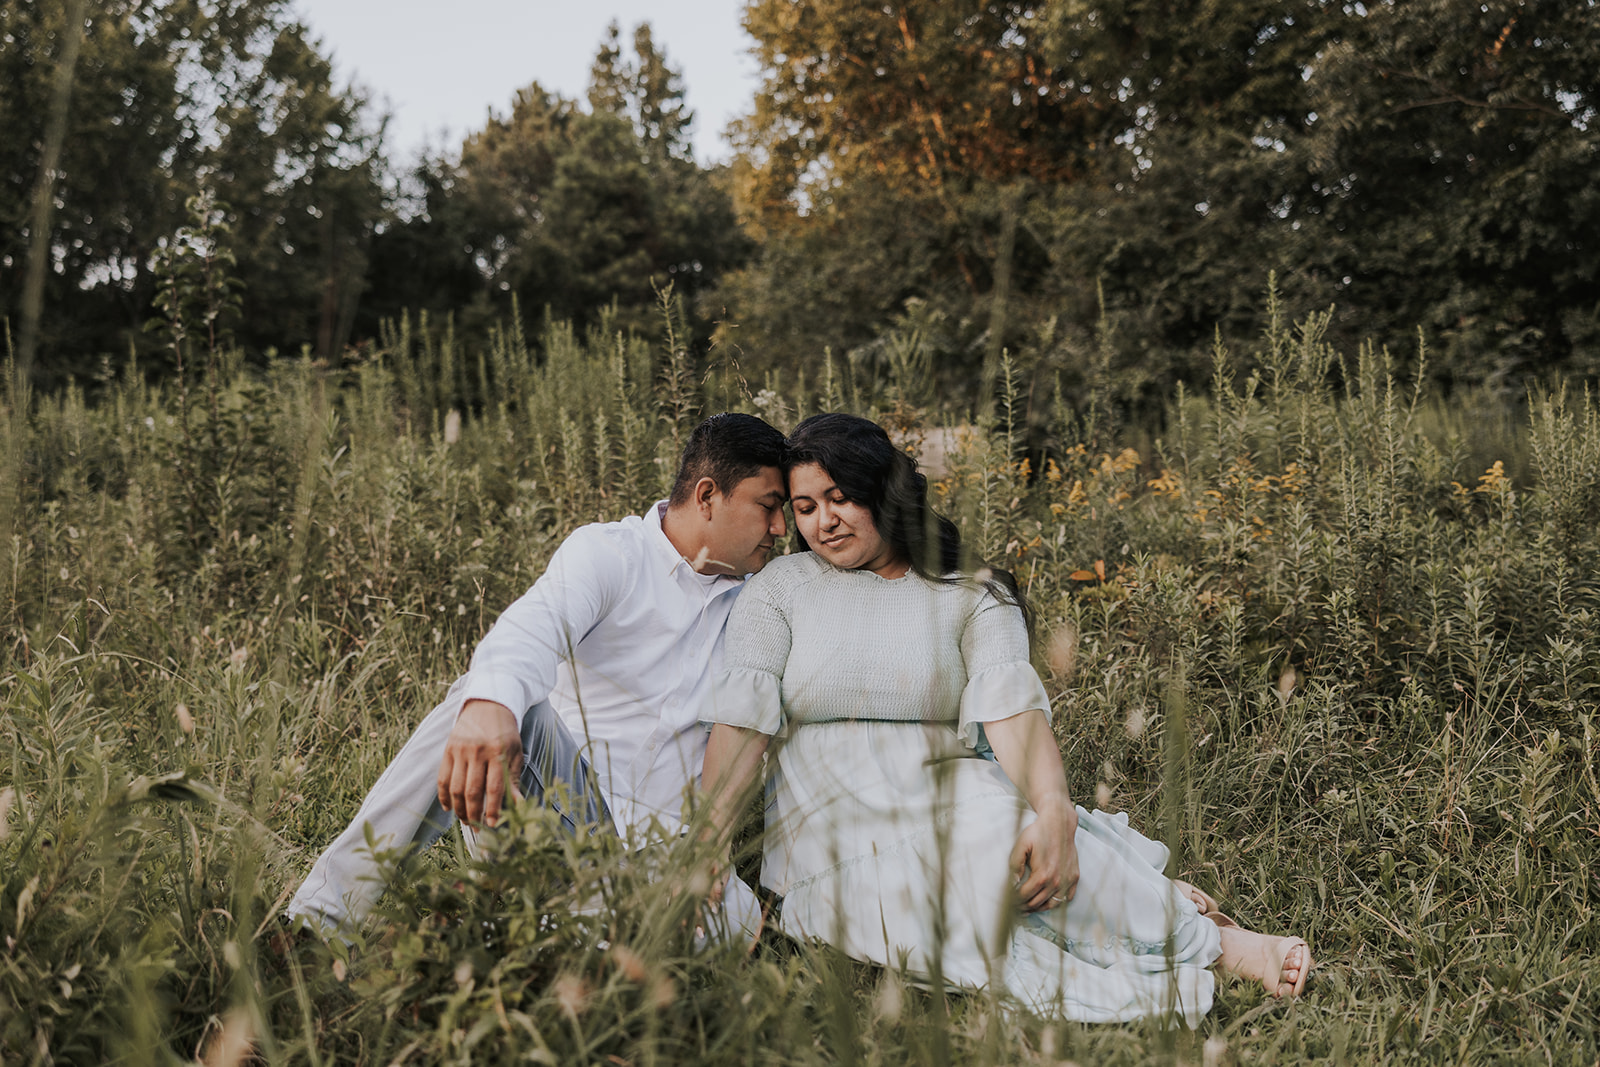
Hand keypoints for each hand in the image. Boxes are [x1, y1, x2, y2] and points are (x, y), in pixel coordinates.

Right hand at [437, 699, 521, 825]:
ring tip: (465, 820)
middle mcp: (477, 751)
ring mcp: (460, 750)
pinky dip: (444, 796)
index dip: (493, 809)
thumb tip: (518, 805)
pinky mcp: (448, 750)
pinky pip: (442, 778)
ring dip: (459, 809)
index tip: (493, 825)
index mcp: (498, 752)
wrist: (488, 705)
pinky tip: (449, 808)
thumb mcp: (515, 753)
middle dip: (474, 814)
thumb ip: (513, 779)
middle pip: (472, 791)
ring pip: (456, 788)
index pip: (494, 787)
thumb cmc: (505, 734)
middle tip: (477, 828)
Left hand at [1009, 799, 1079, 911]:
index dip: (1014, 901)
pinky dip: (1055, 902)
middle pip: (1037, 902)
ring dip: (1038, 908)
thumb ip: (1014, 865)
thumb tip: (1011, 883)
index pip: (1024, 896)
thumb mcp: (1020, 845)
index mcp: (1042, 874)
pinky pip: (1066, 898)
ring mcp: (1067, 880)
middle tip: (1014, 907)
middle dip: (1023, 907)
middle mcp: (1057, 881)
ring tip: (1027, 907)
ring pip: (1051, 904)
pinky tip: (1045, 901)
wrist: (1059, 824)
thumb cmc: (1038, 833)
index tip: (1007, 902)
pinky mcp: (1074, 878)